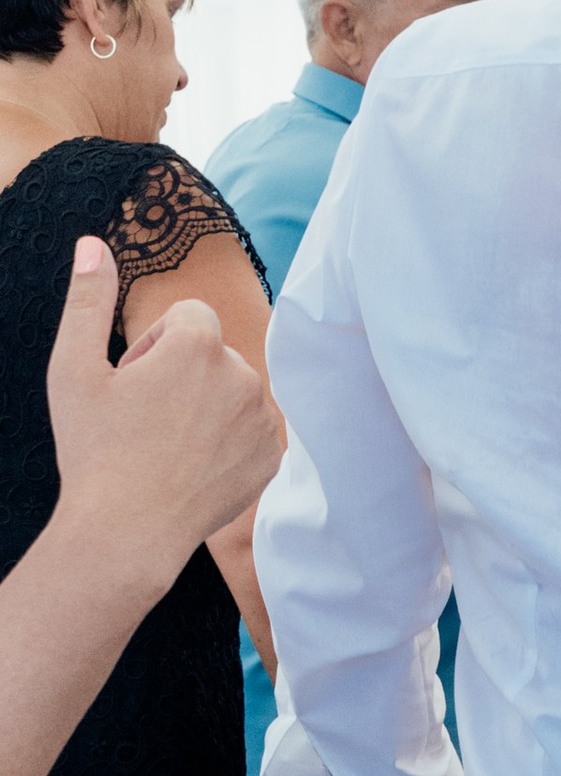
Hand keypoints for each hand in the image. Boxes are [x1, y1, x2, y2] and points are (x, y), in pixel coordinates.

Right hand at [46, 238, 280, 587]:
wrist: (126, 531)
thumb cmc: (94, 450)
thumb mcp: (74, 369)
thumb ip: (87, 299)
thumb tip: (92, 244)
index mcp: (199, 343)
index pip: (188, 316)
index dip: (155, 346)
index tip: (133, 381)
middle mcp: (243, 374)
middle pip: (213, 353)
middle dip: (183, 373)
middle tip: (145, 418)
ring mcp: (263, 418)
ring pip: (234, 390)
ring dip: (206, 405)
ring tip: (168, 445)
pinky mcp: (273, 457)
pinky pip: (252, 429)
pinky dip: (228, 441)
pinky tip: (193, 466)